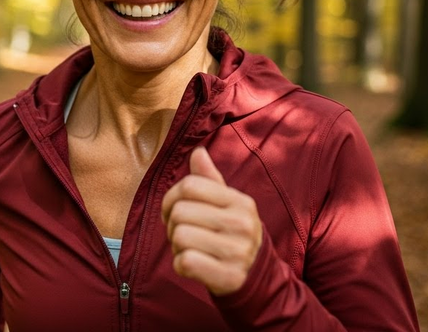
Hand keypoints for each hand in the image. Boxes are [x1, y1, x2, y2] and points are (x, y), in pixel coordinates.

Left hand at [161, 147, 262, 295]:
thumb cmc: (233, 232)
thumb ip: (210, 179)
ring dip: (176, 246)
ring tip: (190, 248)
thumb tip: (198, 152)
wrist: (256, 275)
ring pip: (180, 236)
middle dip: (172, 224)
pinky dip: (180, 265)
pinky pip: (185, 262)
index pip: (190, 186)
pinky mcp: (227, 276)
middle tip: (183, 233)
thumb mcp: (228, 204)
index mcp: (239, 201)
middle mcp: (241, 223)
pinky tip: (193, 264)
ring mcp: (236, 251)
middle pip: (180, 211)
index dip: (170, 197)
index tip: (172, 210)